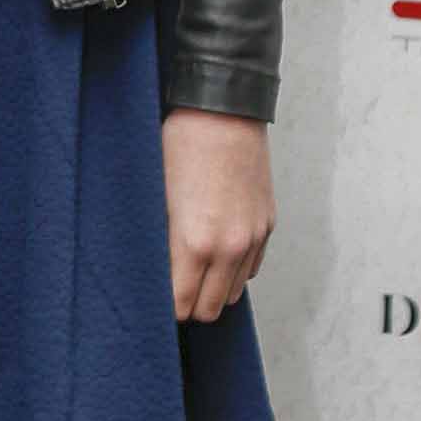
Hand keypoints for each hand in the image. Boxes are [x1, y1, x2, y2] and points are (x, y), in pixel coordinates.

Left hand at [161, 109, 274, 322]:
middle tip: (170, 291)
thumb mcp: (156, 196)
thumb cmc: (180, 146)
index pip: (182, 305)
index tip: (153, 303)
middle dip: (190, 306)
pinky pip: (251, 268)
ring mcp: (253, 237)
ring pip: (234, 292)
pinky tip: (215, 254)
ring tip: (192, 272)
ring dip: (213, 289)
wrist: (223, 110)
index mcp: (195, 242)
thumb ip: (159, 242)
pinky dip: (234, 269)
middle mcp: (230, 247)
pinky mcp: (267, 224)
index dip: (166, 310)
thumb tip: (153, 270)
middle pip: (211, 309)